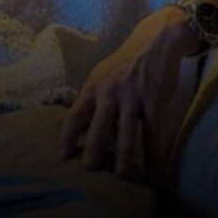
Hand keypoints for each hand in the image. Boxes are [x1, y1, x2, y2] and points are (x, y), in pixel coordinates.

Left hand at [59, 6, 199, 180]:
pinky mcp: (154, 99)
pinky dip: (154, 153)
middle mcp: (110, 91)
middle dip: (93, 150)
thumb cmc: (126, 63)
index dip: (67, 136)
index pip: (75, 115)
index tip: (62, 156)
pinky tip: (155, 169)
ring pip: (126, 133)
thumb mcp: (103, 75)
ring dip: (125, 158)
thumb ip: (93, 98)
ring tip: (123, 176)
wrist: (156, 41)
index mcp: (94, 85)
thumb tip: (81, 128)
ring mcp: (133, 95)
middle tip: (89, 170)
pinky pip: (153, 132)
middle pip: (98, 127)